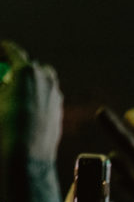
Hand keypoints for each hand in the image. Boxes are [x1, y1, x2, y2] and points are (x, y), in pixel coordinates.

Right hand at [0, 40, 62, 165]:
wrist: (27, 153)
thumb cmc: (3, 125)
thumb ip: (1, 86)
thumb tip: (4, 85)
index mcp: (26, 71)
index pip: (13, 51)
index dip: (4, 49)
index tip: (1, 48)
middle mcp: (46, 78)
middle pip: (30, 66)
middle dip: (18, 69)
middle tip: (6, 76)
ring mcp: (55, 93)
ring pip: (42, 82)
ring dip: (29, 83)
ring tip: (15, 96)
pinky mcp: (59, 108)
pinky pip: (46, 97)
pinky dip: (36, 98)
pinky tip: (25, 110)